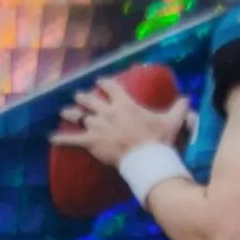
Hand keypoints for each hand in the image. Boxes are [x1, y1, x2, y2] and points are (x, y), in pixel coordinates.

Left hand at [50, 77, 192, 169]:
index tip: (100, 81)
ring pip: (79, 115)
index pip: (110, 86)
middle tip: (79, 96)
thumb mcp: (172, 121)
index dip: (104, 83)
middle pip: (90, 99)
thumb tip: (189, 99)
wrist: (146, 158)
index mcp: (124, 103)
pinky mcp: (91, 142)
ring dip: (72, 112)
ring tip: (64, 111)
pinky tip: (50, 137)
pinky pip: (72, 140)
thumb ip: (180, 108)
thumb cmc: (158, 140)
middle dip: (84, 97)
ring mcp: (97, 126)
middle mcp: (107, 111)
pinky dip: (61, 138)